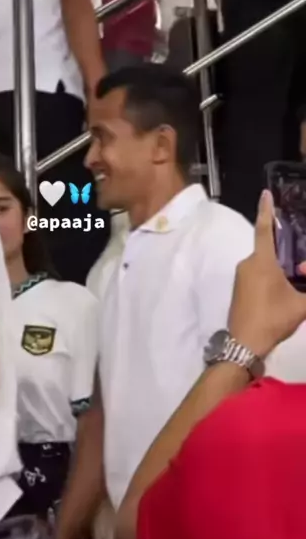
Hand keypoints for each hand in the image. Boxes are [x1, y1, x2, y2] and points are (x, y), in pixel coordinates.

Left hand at [228, 189, 305, 356]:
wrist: (244, 344)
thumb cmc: (272, 319)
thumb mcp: (302, 305)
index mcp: (261, 261)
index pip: (265, 229)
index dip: (266, 210)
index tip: (265, 194)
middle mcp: (248, 263)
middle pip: (270, 249)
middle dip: (287, 252)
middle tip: (301, 264)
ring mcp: (241, 276)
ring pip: (265, 264)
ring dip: (280, 268)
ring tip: (298, 279)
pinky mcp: (239, 288)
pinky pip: (258, 274)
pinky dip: (272, 276)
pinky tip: (284, 290)